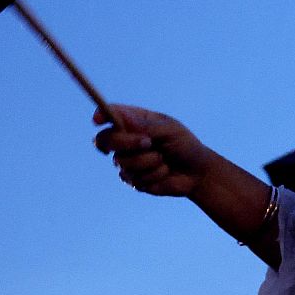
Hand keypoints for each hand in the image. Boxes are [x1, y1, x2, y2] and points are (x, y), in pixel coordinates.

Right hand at [93, 104, 218, 197]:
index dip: (101, 115)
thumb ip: (147, 126)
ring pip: (122, 162)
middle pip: (105, 139)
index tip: (98, 119)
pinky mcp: (132, 179)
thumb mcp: (170, 130)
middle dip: (126, 142)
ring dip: (148, 161)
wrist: (196, 173)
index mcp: (135, 121)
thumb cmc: (185, 146)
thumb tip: (124, 120)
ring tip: (164, 160)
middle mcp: (127, 140)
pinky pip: (133, 178)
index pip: (111, 115)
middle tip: (148, 143)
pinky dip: (153, 175)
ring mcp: (127, 161)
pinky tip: (164, 172)